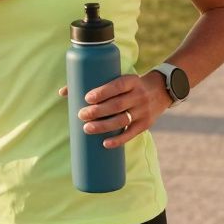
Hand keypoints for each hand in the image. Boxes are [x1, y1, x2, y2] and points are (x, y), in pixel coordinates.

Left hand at [58, 73, 172, 148]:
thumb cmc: (129, 85)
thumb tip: (62, 92)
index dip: (102, 92)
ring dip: (104, 126)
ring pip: (122, 120)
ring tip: (87, 128)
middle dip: (98, 111)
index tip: (87, 98)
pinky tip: (105, 143)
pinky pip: (131, 133)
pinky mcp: (145, 124)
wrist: (161, 91)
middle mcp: (139, 95)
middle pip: (117, 105)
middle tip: (81, 115)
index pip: (117, 85)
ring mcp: (143, 111)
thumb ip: (93, 83)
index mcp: (131, 81)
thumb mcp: (119, 79)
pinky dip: (118, 140)